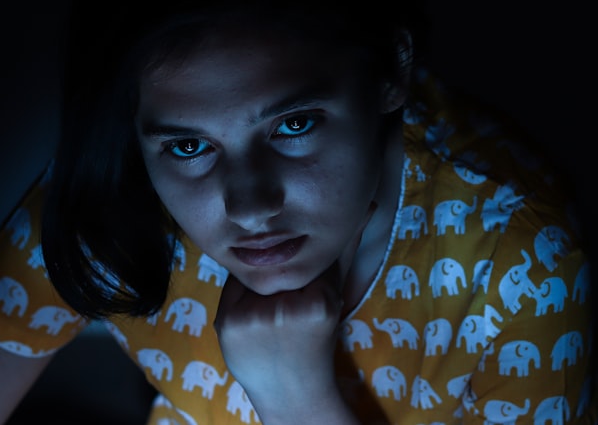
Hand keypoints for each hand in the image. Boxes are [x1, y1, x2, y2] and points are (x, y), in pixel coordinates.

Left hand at [213, 202, 376, 420]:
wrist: (291, 392)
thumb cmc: (316, 340)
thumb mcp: (334, 297)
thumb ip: (344, 252)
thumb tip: (368, 205)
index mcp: (320, 303)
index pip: (310, 252)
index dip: (308, 246)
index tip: (309, 245)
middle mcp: (285, 309)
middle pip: (279, 258)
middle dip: (280, 259)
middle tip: (286, 279)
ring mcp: (254, 318)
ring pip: (254, 267)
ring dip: (258, 273)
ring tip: (269, 298)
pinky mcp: (229, 323)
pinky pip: (233, 284)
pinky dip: (240, 290)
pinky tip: (251, 308)